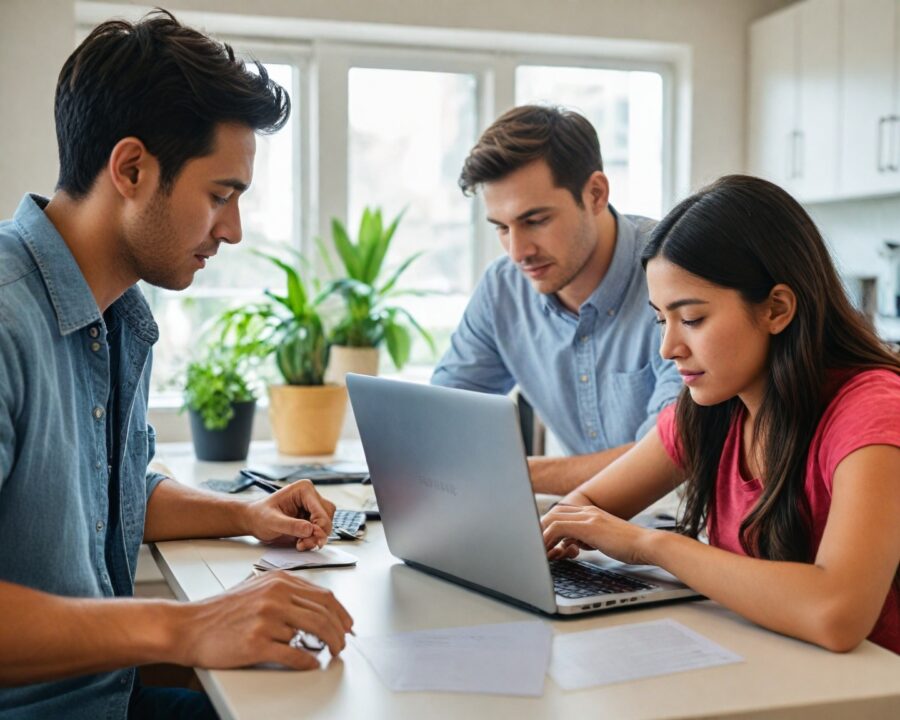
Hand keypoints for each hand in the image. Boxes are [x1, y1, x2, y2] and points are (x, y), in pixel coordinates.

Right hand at [177, 572, 353, 669]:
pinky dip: (308, 661)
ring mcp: (267, 619)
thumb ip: (286, 593)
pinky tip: (311, 664)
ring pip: (314, 632)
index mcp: (279, 581)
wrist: (189, 626)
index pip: (324, 596)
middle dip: (340, 631)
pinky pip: (294, 654)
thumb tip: (315, 608)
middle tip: (342, 644)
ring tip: (331, 653)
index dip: (341, 613)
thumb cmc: (221, 611)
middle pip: (324, 613)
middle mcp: (275, 596)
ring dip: (329, 645)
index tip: (347, 624)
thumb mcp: (257, 589)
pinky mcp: (257, 643)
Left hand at [245, 480, 334, 550]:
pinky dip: (313, 539)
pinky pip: (320, 530)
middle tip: (304, 544)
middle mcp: (310, 496)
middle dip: (318, 533)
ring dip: (316, 537)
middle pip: (327, 517)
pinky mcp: (310, 517)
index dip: (320, 527)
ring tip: (301, 543)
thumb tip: (310, 529)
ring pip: (326, 524)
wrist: (254, 521)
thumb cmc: (260, 516)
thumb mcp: (272, 521)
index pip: (321, 510)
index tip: (314, 540)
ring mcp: (312, 507)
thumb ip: (291, 525)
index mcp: (303, 490)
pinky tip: (301, 542)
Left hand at [541, 504, 654, 565]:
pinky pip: (557, 528)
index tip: (547, 545)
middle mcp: (587, 511)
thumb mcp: (601, 540)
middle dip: (541, 532)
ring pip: (551, 519)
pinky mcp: (588, 526)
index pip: (561, 514)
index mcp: (590, 512)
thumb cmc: (628, 546)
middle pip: (552, 514)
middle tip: (540, 550)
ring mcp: (587, 516)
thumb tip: (567, 545)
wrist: (647, 545)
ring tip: (543, 554)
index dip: (548, 528)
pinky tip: (550, 553)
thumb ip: (583, 538)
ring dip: (542, 537)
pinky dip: (548, 539)